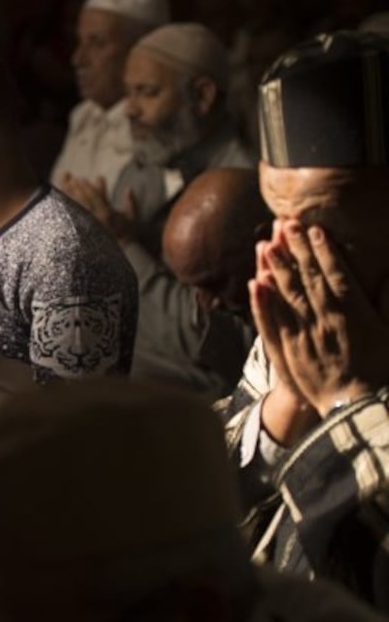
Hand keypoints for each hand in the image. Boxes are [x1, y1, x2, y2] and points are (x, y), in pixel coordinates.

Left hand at [60, 175, 135, 242]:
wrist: (114, 254)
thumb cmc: (124, 234)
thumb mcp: (131, 219)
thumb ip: (131, 203)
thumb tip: (129, 188)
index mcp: (106, 215)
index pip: (96, 198)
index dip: (88, 188)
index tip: (82, 179)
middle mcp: (94, 219)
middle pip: (83, 201)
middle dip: (77, 188)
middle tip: (72, 178)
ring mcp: (85, 225)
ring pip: (75, 206)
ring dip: (69, 194)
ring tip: (65, 183)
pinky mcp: (79, 230)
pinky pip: (70, 214)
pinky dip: (65, 204)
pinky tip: (61, 196)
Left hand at [252, 219, 388, 417]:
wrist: (357, 407)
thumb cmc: (380, 369)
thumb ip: (387, 303)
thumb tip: (386, 274)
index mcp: (354, 314)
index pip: (336, 274)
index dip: (324, 250)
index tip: (315, 228)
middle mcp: (327, 319)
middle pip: (308, 278)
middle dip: (296, 249)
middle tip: (285, 222)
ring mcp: (305, 333)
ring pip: (288, 294)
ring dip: (276, 267)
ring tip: (266, 243)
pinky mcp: (289, 348)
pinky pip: (274, 321)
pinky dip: (264, 301)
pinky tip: (256, 282)